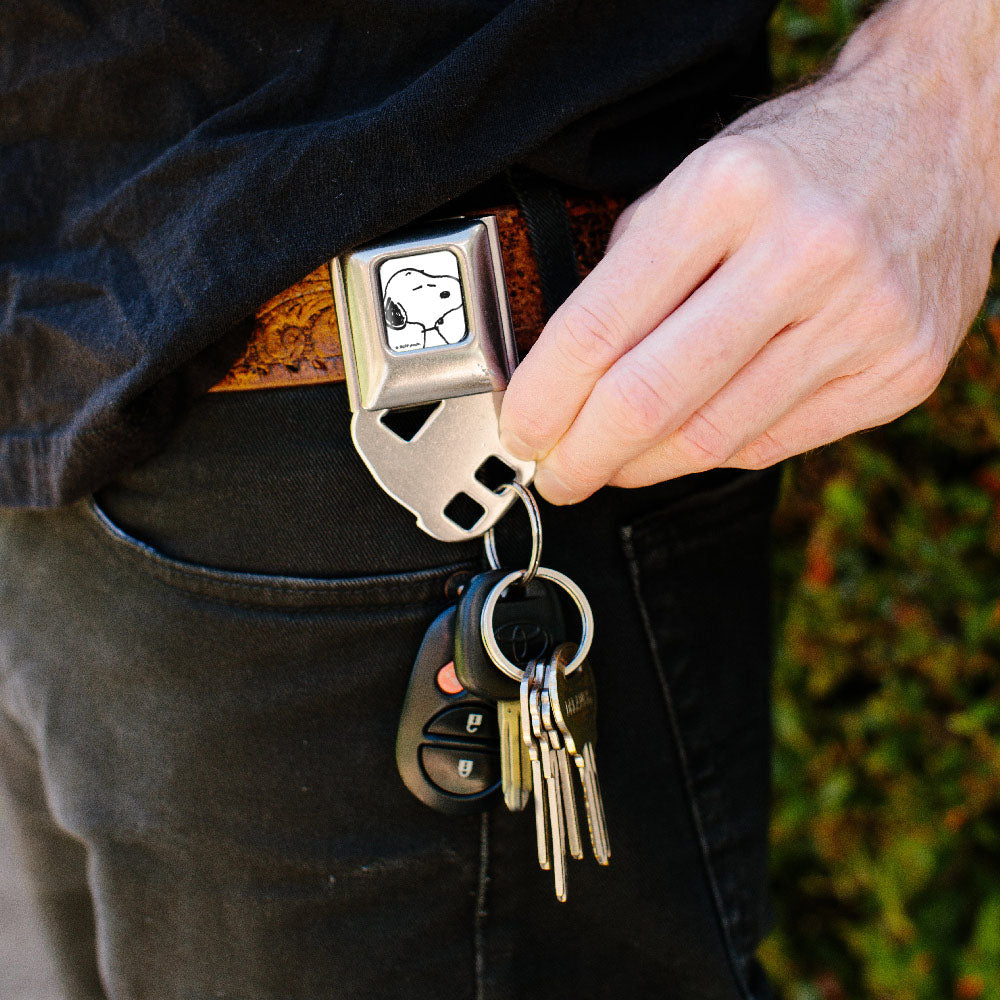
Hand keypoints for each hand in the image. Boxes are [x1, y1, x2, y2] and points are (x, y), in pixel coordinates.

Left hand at [499, 0, 999, 504]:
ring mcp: (863, 318)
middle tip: (554, 473)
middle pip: (651, 401)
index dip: (542, 400)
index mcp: (728, 193)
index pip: (599, 329)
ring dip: (640, 466)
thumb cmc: (799, 161)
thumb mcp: (693, 182)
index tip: (520, 431)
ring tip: (611, 463)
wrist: (939, 135)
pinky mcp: (900, 370)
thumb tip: (561, 378)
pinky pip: (771, 445)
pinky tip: (683, 443)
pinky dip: (710, 454)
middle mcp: (805, 254)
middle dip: (582, 456)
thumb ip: (626, 274)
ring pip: (711, 438)